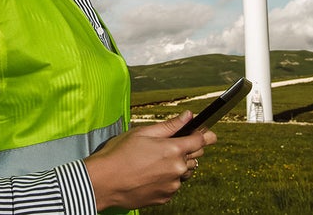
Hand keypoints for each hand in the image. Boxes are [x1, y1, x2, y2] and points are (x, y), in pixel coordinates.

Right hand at [83, 111, 217, 210]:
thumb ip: (170, 125)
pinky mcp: (165, 197)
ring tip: (155, 161)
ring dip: (178, 166)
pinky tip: (150, 175)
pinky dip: (167, 179)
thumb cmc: (119, 155)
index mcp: (173, 150)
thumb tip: (188, 116)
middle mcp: (177, 169)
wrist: (103, 182)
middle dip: (188, 149)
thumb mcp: (142, 133)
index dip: (206, 135)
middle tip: (170, 146)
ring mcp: (172, 185)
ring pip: (185, 172)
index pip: (201, 140)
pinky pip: (174, 186)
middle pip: (196, 156)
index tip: (209, 134)